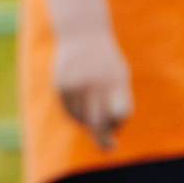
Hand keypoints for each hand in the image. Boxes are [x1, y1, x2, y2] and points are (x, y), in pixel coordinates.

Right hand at [52, 30, 133, 149]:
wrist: (82, 34)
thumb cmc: (106, 61)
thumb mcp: (119, 75)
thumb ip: (117, 102)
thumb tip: (106, 133)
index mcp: (117, 81)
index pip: (121, 112)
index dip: (120, 123)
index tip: (119, 128)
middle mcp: (96, 84)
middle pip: (99, 122)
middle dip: (104, 139)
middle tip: (110, 148)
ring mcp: (77, 85)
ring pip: (82, 118)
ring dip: (89, 122)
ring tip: (93, 107)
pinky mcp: (62, 86)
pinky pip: (70, 111)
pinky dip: (76, 114)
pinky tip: (80, 104)